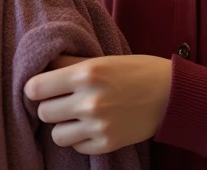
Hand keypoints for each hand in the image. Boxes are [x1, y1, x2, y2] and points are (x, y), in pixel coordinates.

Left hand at [25, 54, 171, 154]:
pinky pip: (77, 147)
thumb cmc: (136, 70)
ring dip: (64, 126)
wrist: (171, 94)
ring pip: (57, 135)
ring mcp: (98, 125)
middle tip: (63, 101)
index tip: (42, 87)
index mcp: (86, 73)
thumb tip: (42, 66)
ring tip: (76, 116)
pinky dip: (81, 139)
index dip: (36, 88)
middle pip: (43, 112)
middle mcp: (89, 100)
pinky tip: (93, 126)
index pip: (35, 88)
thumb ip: (71, 63)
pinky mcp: (108, 143)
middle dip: (50, 106)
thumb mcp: (103, 59)